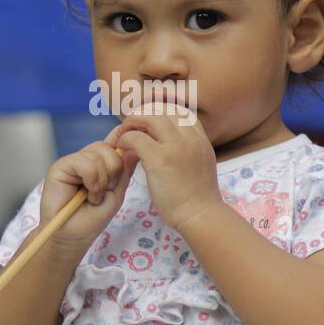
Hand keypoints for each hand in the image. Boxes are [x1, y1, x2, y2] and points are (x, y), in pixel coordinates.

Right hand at [39, 122, 139, 250]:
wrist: (74, 235)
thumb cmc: (94, 217)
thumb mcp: (117, 193)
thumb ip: (124, 171)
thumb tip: (134, 149)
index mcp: (100, 164)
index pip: (114, 143)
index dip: (122, 145)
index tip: (130, 159)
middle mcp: (85, 159)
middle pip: (108, 147)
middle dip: (114, 171)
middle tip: (107, 190)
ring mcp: (72, 161)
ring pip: (97, 153)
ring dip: (102, 179)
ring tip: (94, 196)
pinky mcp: (60, 167)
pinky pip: (83, 161)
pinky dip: (91, 179)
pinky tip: (87, 192)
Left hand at [112, 103, 220, 231]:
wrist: (201, 215)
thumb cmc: (198, 197)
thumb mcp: (200, 164)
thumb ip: (187, 149)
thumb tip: (166, 142)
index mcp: (201, 139)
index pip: (179, 111)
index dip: (160, 110)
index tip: (147, 121)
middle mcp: (190, 138)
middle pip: (162, 110)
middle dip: (142, 114)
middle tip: (131, 127)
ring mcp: (176, 147)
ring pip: (149, 117)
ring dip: (132, 123)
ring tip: (124, 136)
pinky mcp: (160, 159)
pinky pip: (135, 138)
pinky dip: (125, 140)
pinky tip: (122, 149)